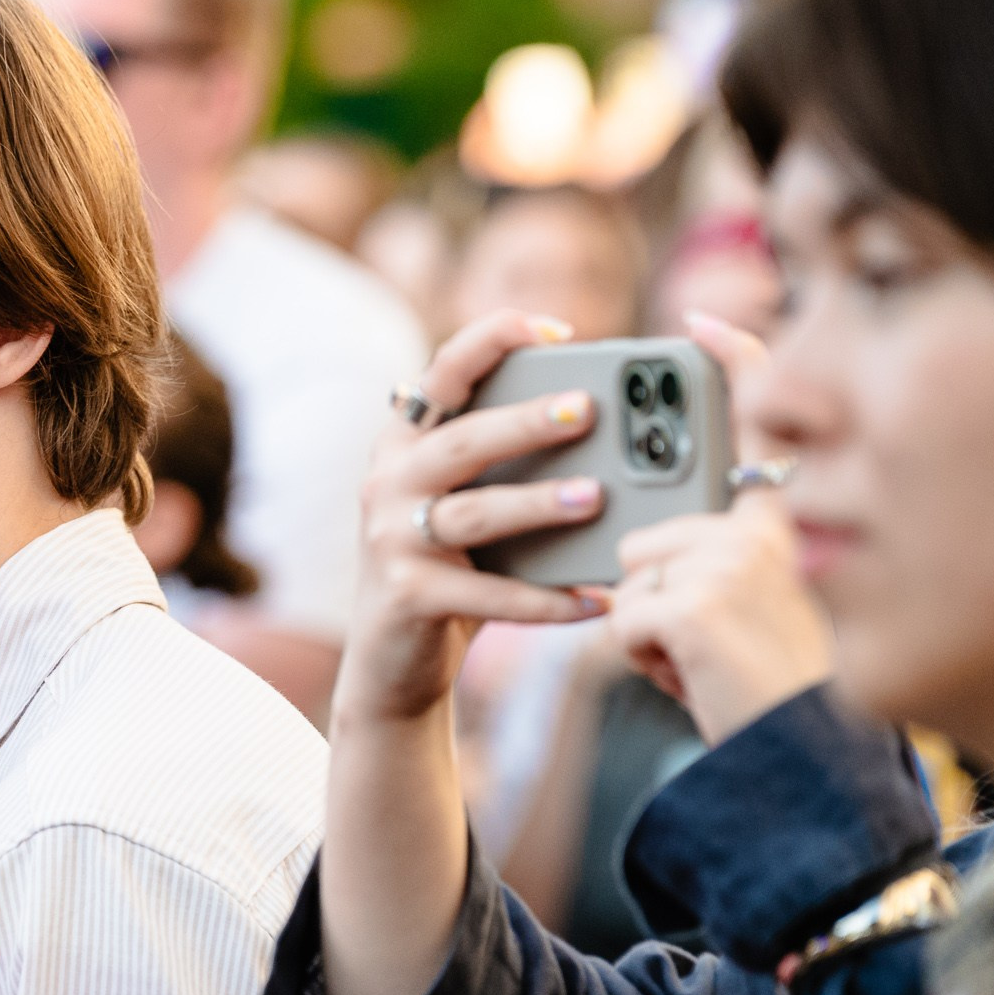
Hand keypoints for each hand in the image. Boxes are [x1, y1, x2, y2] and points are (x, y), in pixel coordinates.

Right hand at [333, 310, 611, 730]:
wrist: (391, 664)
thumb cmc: (450, 571)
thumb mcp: (464, 505)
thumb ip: (504, 466)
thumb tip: (606, 428)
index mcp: (404, 444)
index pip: (441, 372)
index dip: (493, 341)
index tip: (556, 330)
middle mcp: (387, 482)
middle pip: (461, 440)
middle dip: (525, 421)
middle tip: (588, 409)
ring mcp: (390, 539)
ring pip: (473, 513)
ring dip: (538, 504)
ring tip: (596, 498)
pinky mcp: (408, 596)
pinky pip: (486, 594)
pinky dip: (546, 599)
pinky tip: (595, 598)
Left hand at [609, 313, 829, 742]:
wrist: (794, 761)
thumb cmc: (758, 689)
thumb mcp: (738, 609)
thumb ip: (703, 563)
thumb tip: (634, 552)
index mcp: (778, 527)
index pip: (757, 431)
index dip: (732, 368)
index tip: (701, 322)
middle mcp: (762, 531)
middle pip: (647, 535)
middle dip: (655, 596)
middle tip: (712, 641)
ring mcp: (727, 560)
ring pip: (628, 578)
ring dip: (647, 632)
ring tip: (704, 664)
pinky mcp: (693, 600)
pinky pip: (621, 617)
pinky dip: (642, 658)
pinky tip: (693, 678)